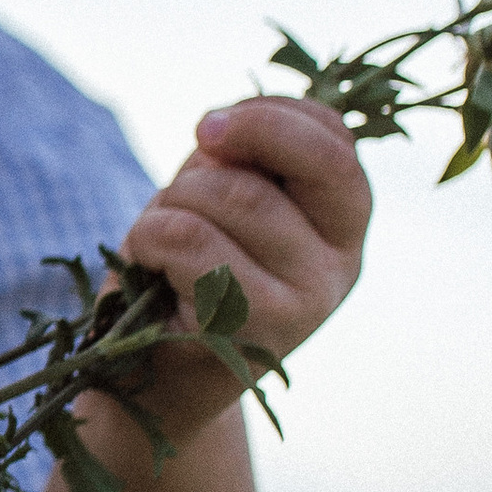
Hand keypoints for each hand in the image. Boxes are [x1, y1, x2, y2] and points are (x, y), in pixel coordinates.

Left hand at [122, 91, 371, 444]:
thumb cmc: (186, 270)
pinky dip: (148, 238)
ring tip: (163, 244)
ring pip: (227, 196)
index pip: (333, 141)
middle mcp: (342, 263)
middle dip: (204, 164)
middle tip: (177, 191)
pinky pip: (187, 237)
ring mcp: (306, 301)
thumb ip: (243, 157)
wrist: (153, 377)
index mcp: (343, 221)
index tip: (209, 126)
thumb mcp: (223, 198)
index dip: (267, 115)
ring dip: (169, 204)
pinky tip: (152, 272)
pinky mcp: (255, 329)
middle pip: (278, 165)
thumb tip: (222, 131)